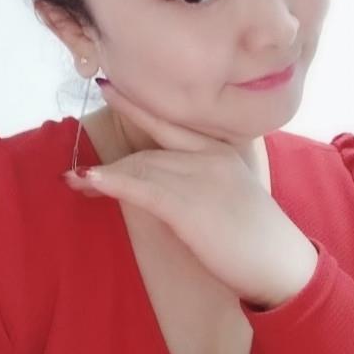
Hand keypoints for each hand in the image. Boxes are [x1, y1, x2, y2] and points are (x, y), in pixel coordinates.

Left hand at [64, 83, 317, 307]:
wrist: (281, 265)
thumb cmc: (256, 237)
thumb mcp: (230, 195)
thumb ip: (201, 180)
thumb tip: (165, 182)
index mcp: (218, 150)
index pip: (170, 122)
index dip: (136, 105)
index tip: (109, 88)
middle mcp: (207, 156)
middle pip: (146, 152)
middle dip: (110, 165)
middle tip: (75, 175)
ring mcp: (199, 178)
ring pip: (139, 168)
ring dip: (101, 177)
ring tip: (71, 181)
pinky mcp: (189, 205)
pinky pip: (142, 189)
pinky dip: (111, 184)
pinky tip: (88, 180)